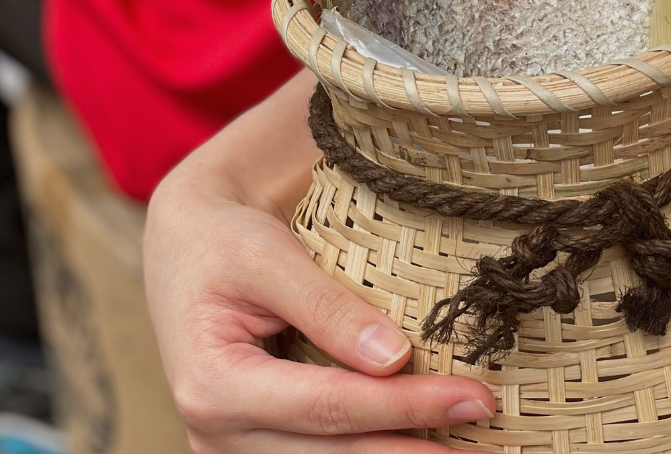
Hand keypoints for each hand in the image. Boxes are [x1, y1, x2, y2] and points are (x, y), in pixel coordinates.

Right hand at [144, 70, 495, 452]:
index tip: (474, 398)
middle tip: (486, 429)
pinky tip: (414, 440)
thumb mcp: (268, 256)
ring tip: (464, 444)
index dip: (407, 406)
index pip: (329, 407)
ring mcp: (230, 447)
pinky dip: (367, 449)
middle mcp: (215, 432)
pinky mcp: (252, 444)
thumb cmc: (223, 239)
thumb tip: (395, 358)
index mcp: (212, 384)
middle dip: (415, 445)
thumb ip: (327, 307)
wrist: (183, 244)